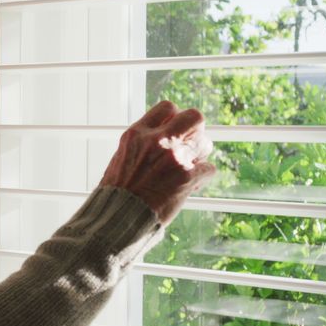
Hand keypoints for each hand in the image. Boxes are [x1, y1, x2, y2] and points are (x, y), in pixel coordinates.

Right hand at [100, 101, 215, 223]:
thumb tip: (158, 139)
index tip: (175, 129)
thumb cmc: (116, 193)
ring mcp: (174, 157)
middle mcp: (157, 140)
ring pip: (205, 143)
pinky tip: (192, 185)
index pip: (167, 108)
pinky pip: (209, 169)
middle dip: (196, 130)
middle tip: (190, 144)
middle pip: (194, 117)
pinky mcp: (187, 176)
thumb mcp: (121, 158)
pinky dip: (202, 177)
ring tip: (191, 167)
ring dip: (201, 155)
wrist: (117, 217)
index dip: (176, 117)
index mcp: (138, 134)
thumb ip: (141, 145)